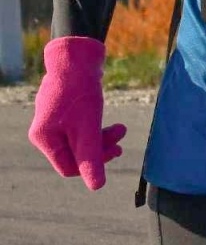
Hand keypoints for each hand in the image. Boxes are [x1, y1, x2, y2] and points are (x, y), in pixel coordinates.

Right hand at [28, 37, 126, 190]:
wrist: (76, 57)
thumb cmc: (79, 92)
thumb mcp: (87, 128)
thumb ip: (91, 157)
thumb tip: (96, 187)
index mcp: (44, 139)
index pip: (69, 167)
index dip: (93, 165)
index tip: (115, 151)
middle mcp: (44, 132)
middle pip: (75, 153)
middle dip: (100, 149)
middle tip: (122, 138)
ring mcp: (53, 121)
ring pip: (79, 140)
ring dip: (101, 137)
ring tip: (122, 129)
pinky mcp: (63, 110)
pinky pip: (79, 127)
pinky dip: (95, 127)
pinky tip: (109, 122)